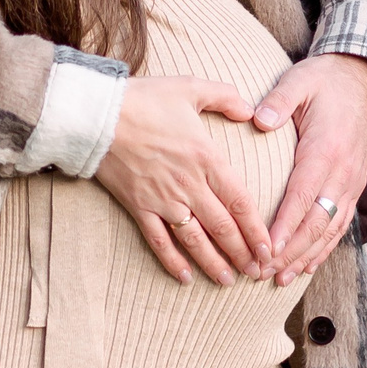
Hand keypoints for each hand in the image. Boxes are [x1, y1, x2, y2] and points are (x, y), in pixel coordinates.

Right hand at [94, 76, 273, 286]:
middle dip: (243, 253)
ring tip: (228, 280)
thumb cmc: (144, 98)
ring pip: (195, 240)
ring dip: (214, 263)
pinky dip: (172, 261)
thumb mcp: (190, 86)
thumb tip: (251, 110)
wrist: (97, 115)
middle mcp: (188, 185)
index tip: (269, 249)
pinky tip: (186, 277)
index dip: (257, 230)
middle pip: (222, 227)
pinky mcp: (139, 207)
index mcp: (206, 158)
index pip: (240, 201)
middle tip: (257, 272)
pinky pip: (159, 241)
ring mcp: (162, 199)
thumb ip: (225, 96)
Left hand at [250, 52, 366, 285]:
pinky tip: (307, 264)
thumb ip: (279, 100)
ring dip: (306, 256)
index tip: (266, 249)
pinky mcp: (354, 186)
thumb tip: (258, 119)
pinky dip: (324, 247)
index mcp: (325, 149)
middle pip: (316, 223)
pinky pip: (340, 224)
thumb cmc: (325, 80)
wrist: (363, 78)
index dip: (285, 227)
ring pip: (330, 230)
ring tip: (281, 278)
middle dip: (290, 252)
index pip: (302, 197)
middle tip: (262, 272)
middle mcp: (342, 173)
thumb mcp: (299, 80)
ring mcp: (351, 182)